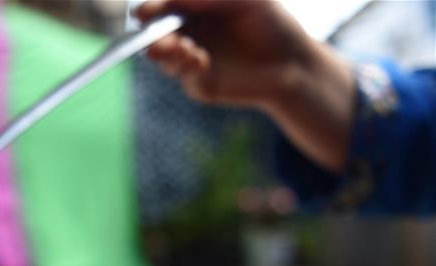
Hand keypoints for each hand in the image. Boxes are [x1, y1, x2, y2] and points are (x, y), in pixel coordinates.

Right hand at [134, 0, 353, 171]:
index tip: (143, 13)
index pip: (163, 10)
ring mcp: (192, 62)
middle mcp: (189, 36)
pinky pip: (184, 77)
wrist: (294, 61)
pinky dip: (187, 67)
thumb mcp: (242, 0)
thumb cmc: (272, 23)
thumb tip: (170, 0)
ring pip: (163, 59)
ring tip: (184, 47)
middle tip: (159, 38)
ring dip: (166, 53)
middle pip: (155, 36)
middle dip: (152, 37)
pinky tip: (201, 59)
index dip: (150, 10)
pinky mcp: (201, 85)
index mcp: (195, 12)